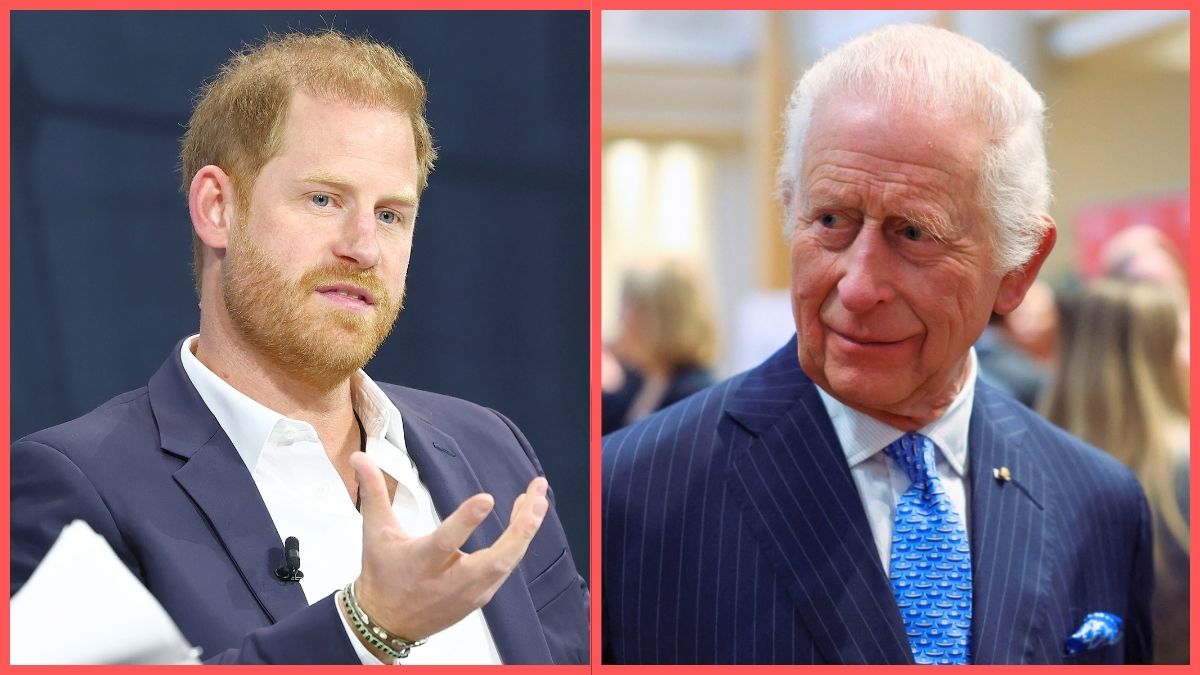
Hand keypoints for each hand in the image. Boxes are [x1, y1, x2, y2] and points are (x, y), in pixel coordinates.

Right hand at [349, 451, 548, 642]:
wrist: (385, 623)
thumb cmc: (383, 574)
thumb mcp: (375, 532)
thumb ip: (373, 492)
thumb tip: (360, 458)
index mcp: (422, 561)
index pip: (447, 540)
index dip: (467, 521)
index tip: (487, 499)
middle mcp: (450, 580)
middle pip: (495, 559)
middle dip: (521, 529)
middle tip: (536, 497)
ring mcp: (470, 591)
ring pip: (507, 563)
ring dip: (525, 530)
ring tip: (536, 498)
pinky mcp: (481, 596)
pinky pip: (507, 568)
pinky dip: (518, 543)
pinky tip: (525, 518)